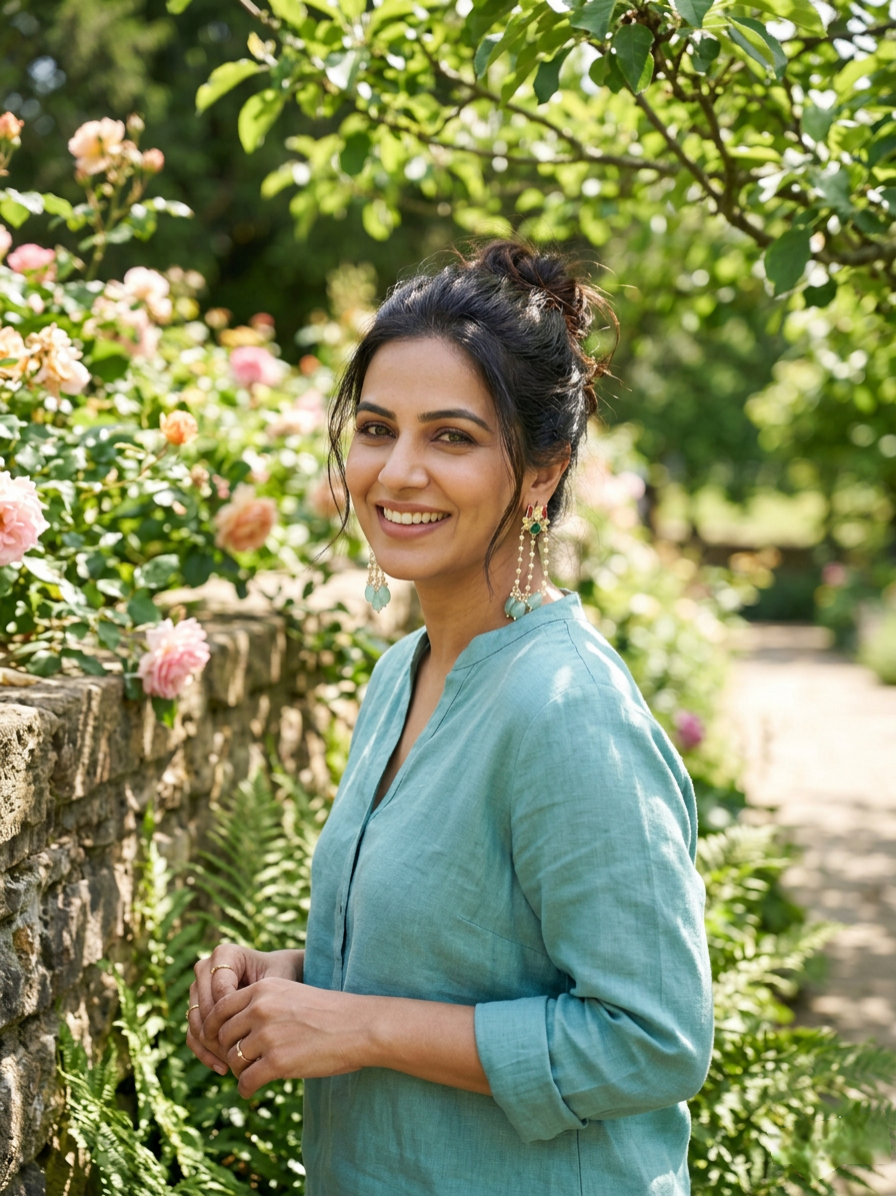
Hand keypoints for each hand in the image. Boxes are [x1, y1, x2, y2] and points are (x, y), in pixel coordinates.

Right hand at [186, 945, 304, 1074]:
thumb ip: (260, 996)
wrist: (281, 980)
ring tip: (233, 1064)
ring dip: (211, 1047)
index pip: (220, 989)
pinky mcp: (196, 1009)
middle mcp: (205, 968)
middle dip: (220, 1034)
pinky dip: (205, 1053)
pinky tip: (222, 1068)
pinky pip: (192, 1034)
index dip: (233, 1016)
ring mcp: (198, 988)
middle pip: (204, 1007)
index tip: (252, 1035)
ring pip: (195, 1022)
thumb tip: (242, 1022)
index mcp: (224, 954)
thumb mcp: (276, 982)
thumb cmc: (283, 976)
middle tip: (239, 1054)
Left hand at [202, 977, 367, 1097]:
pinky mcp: (277, 1062)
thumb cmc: (330, 1012)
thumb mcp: (292, 994)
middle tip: (240, 1061)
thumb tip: (236, 1025)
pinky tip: (252, 1090)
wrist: (360, 1026)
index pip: (220, 1008)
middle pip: (224, 1036)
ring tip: (251, 1074)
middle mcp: (260, 1009)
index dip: (217, 1028)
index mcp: (264, 988)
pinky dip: (246, 1089)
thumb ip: (264, 1004)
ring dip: (239, 1070)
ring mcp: (268, 1035)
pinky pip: (245, 1081)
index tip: (223, 1041)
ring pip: (233, 1059)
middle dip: (229, 1050)